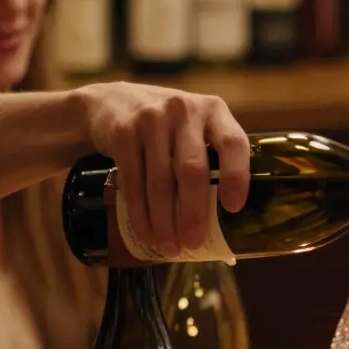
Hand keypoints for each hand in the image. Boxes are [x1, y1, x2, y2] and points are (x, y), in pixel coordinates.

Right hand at [73, 83, 249, 256]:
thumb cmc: (168, 126)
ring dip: (164, 221)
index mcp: (213, 111)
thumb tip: (228, 221)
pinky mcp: (123, 133)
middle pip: (192, 170)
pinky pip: (133, 182)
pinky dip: (140, 213)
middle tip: (193, 243)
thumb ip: (213, 156)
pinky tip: (146, 233)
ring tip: (168, 247)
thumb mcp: (195, 127)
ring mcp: (151, 119)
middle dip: (193, 213)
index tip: (233, 208)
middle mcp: (184, 110)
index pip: (233, 143)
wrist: (111, 100)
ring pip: (160, 182)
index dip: (236, 176)